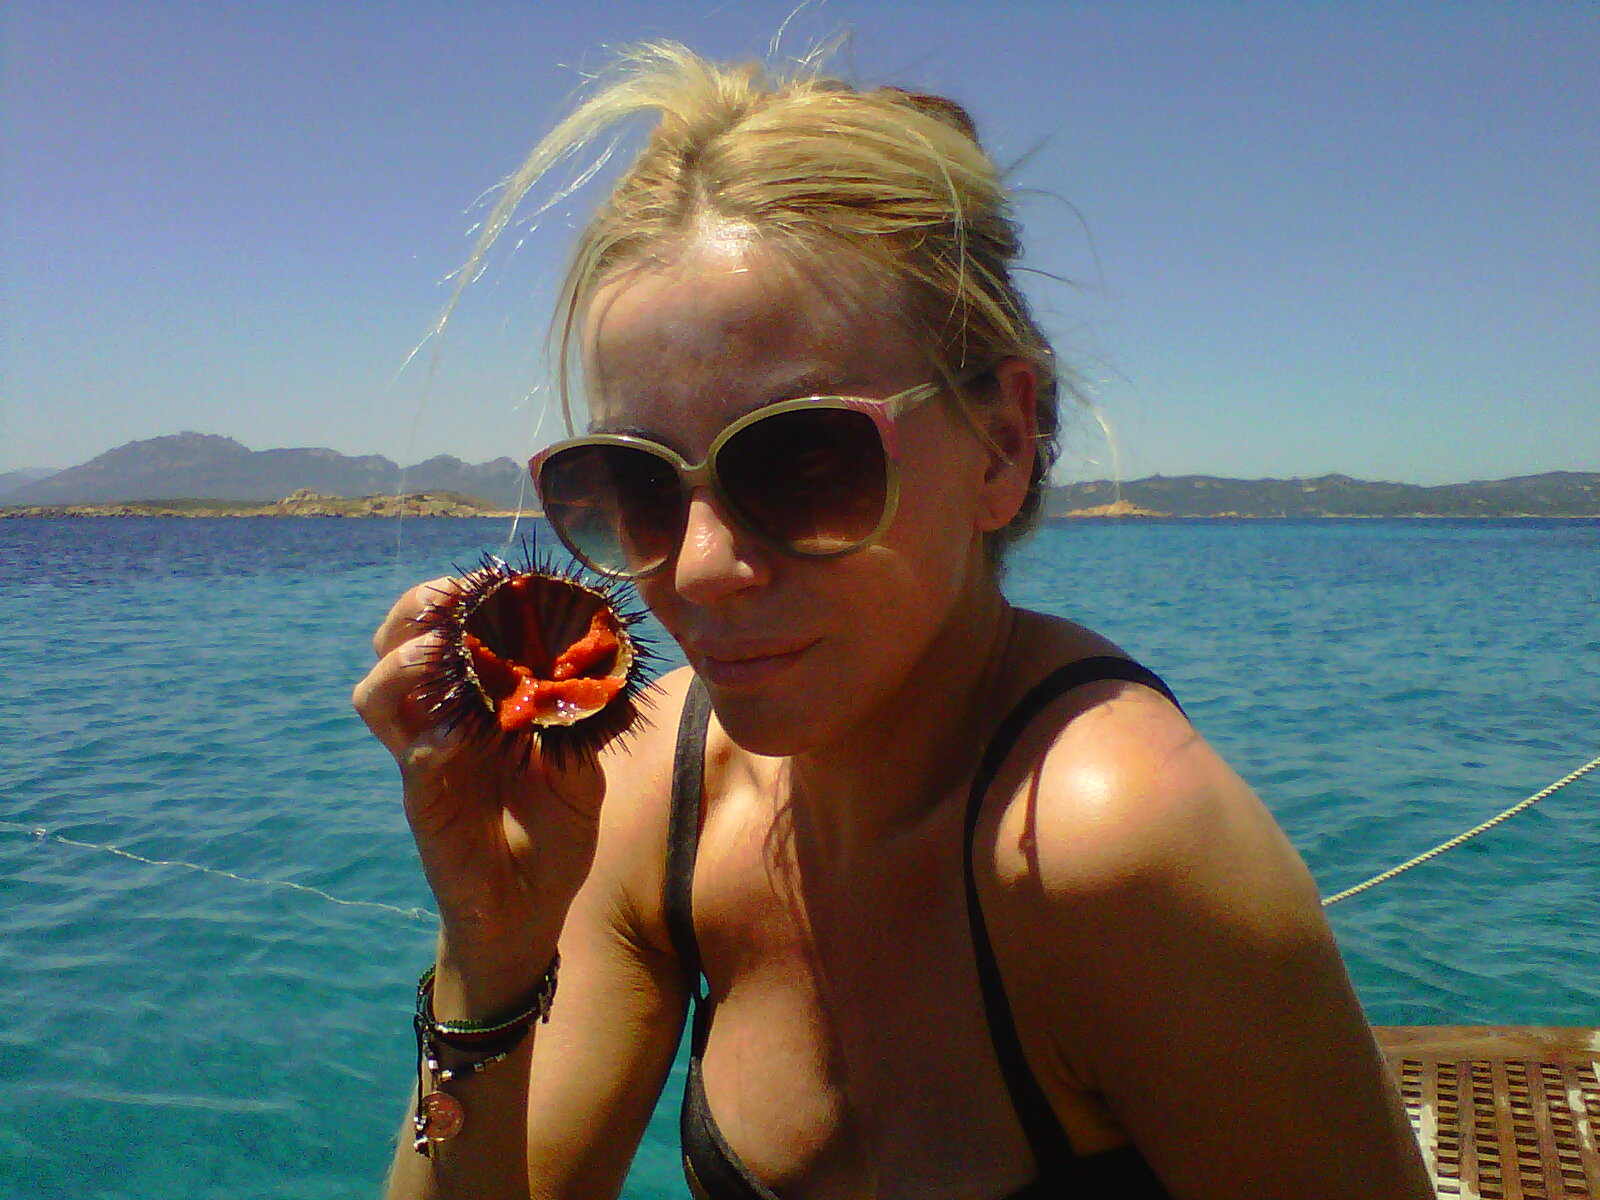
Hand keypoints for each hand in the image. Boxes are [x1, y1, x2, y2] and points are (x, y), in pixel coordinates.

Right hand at [353, 577, 605, 1013]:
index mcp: (477, 704)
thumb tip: (596, 667)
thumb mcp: (581, 769)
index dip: (461, 597)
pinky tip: (463, 725)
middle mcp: (440, 723)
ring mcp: (425, 760)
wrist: (532, 914)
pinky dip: (432, 730)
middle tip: (454, 595)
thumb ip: (579, 721)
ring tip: (439, 648)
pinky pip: (413, 754)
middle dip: (417, 609)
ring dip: (404, 660)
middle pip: (393, 645)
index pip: (446, 632)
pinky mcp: (424, 802)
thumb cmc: (552, 835)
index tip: (495, 576)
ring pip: (377, 692)